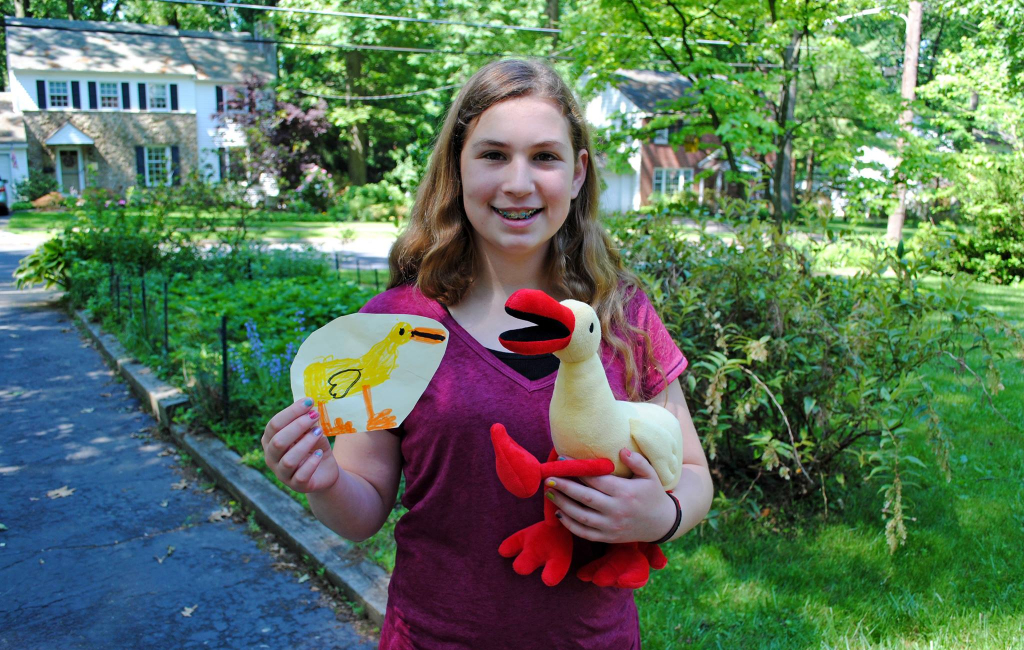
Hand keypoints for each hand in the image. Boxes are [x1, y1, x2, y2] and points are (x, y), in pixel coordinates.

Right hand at [262, 397, 338, 493]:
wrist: (325, 471)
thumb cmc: (313, 447)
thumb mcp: (310, 431)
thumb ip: (306, 421)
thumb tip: (309, 406)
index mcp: (270, 440)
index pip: (274, 424)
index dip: (291, 412)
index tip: (309, 401)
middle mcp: (272, 457)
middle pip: (278, 441)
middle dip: (298, 425)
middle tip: (315, 415)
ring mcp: (282, 473)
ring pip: (288, 459)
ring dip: (305, 443)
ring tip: (319, 432)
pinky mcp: (296, 485)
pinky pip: (300, 475)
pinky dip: (311, 463)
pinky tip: (319, 454)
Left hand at [544, 448, 676, 544]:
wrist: (662, 523)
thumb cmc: (653, 494)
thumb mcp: (650, 475)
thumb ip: (637, 461)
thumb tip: (621, 450)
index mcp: (625, 492)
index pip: (596, 480)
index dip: (578, 470)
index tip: (562, 460)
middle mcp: (616, 510)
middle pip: (585, 497)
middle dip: (564, 487)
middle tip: (548, 477)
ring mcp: (611, 526)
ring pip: (581, 516)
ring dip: (562, 504)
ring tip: (549, 493)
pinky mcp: (608, 537)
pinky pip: (584, 533)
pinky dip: (570, 525)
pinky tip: (559, 514)